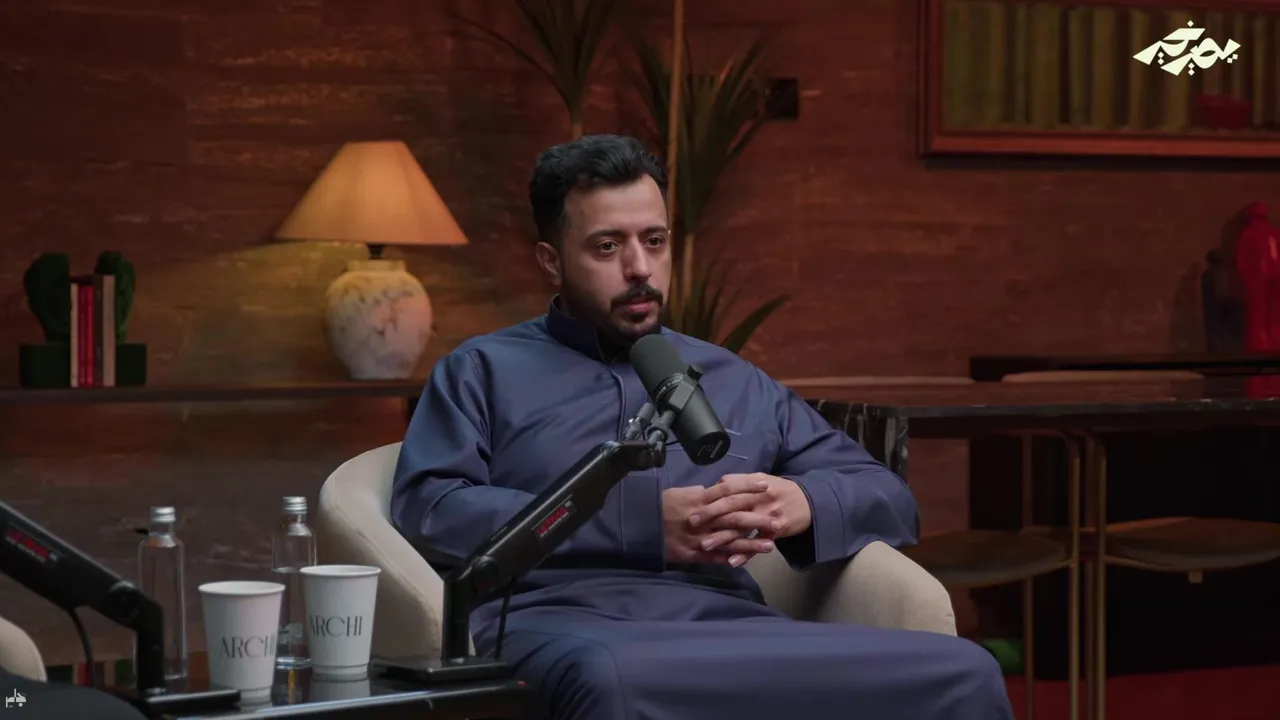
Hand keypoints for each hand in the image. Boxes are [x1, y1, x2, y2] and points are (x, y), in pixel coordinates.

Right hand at [662, 483, 776, 565]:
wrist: (641, 526)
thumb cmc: (661, 507)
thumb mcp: (680, 493)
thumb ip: (701, 494)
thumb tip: (717, 490)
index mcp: (701, 500)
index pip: (729, 490)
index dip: (748, 487)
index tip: (766, 485)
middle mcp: (704, 519)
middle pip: (735, 516)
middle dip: (758, 519)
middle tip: (777, 519)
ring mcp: (700, 538)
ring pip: (730, 540)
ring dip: (751, 543)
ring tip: (770, 545)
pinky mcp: (694, 554)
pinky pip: (716, 557)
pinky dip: (732, 559)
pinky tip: (747, 561)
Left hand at [691, 473, 812, 564]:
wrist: (809, 502)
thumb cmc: (779, 490)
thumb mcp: (761, 479)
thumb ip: (739, 481)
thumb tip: (718, 483)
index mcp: (754, 485)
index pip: (729, 490)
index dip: (711, 499)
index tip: (693, 508)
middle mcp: (760, 499)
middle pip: (733, 507)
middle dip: (711, 516)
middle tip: (692, 524)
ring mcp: (768, 516)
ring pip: (743, 527)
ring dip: (723, 537)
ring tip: (705, 546)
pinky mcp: (776, 531)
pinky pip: (758, 543)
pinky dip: (746, 553)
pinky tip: (732, 561)